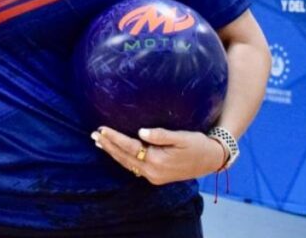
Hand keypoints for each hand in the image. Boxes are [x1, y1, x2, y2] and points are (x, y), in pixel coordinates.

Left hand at [91, 126, 225, 185]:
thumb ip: (161, 135)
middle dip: (108, 146)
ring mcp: (154, 176)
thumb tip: (141, 132)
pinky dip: (123, 159)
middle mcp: (153, 172)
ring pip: (127, 164)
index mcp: (158, 161)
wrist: (211, 160)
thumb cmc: (197, 144)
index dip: (114, 138)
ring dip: (113, 153)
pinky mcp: (156, 177)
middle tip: (93, 135)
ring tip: (100, 142)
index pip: (129, 147)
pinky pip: (134, 168)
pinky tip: (116, 152)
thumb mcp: (182, 137)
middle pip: (124, 158)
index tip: (102, 129)